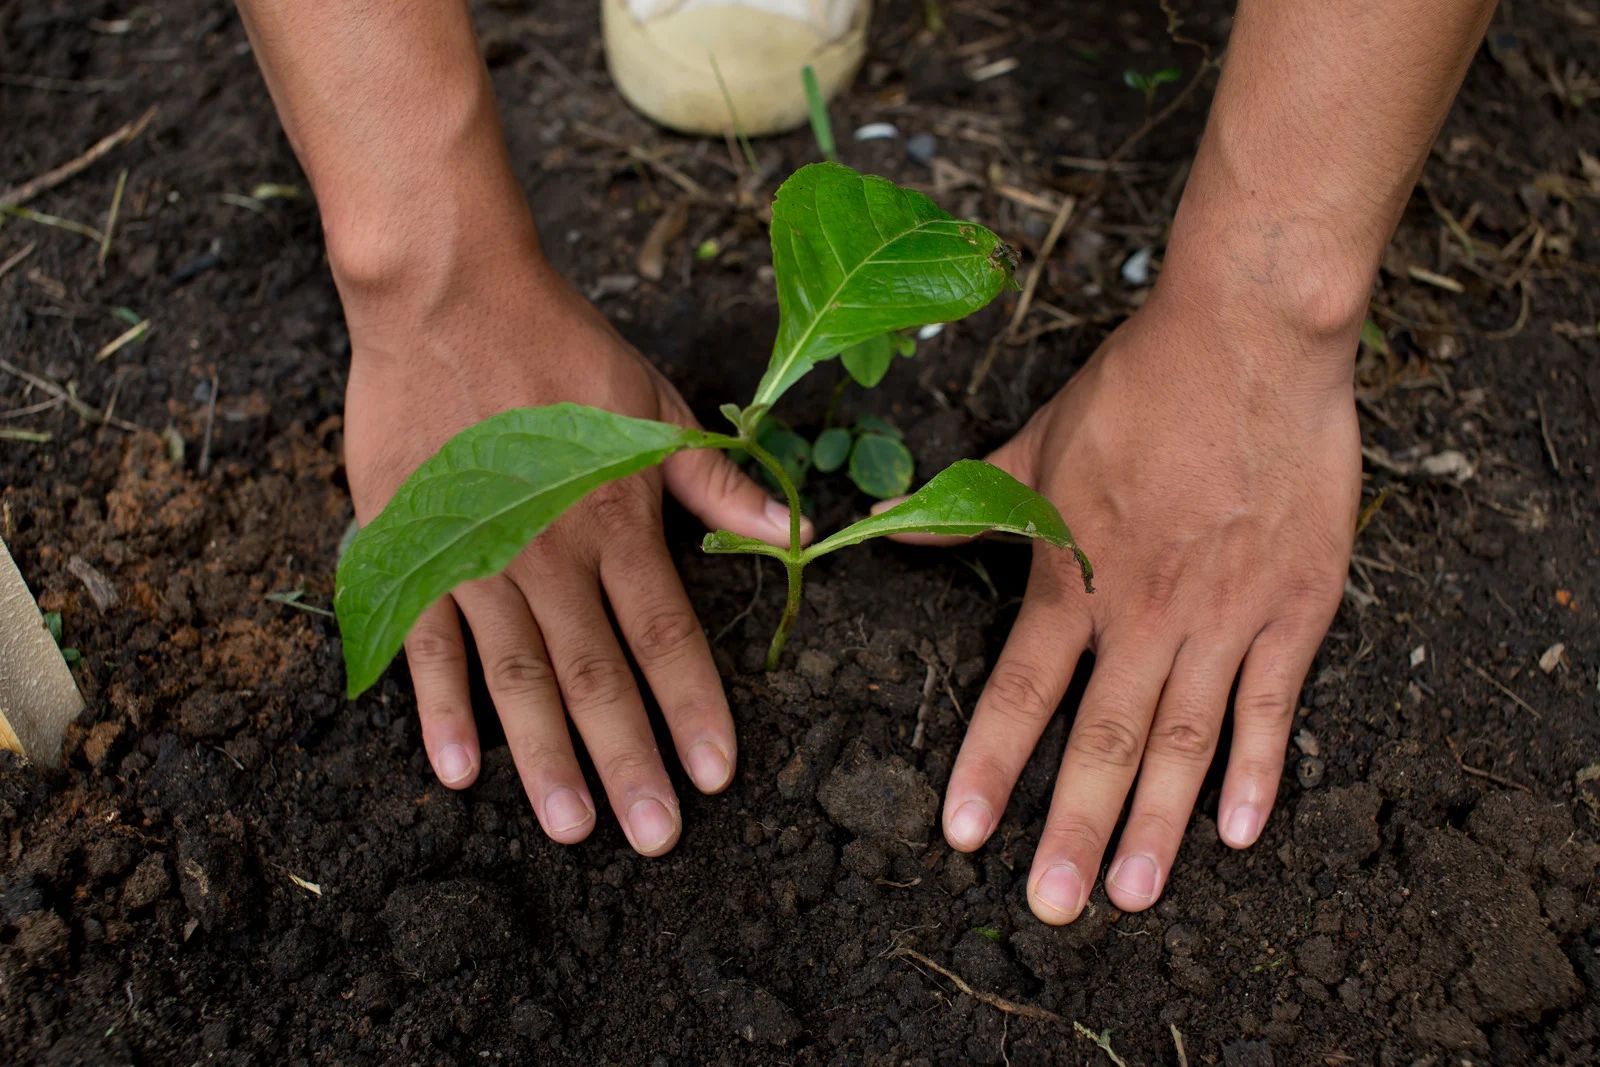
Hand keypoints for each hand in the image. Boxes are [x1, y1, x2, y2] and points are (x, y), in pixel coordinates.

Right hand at [341, 250, 804, 855]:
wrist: (447, 297)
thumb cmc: (561, 347)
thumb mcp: (656, 404)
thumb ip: (714, 481)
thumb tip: (791, 529)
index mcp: (618, 521)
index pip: (667, 635)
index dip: (693, 709)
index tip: (717, 776)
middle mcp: (551, 554)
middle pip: (597, 677)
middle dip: (628, 762)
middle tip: (653, 837)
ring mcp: (476, 557)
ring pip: (518, 677)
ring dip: (546, 757)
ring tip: (573, 827)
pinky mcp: (412, 549)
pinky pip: (427, 642)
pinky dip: (441, 707)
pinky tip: (460, 769)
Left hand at [940, 289, 1359, 921]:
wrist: (1248, 337)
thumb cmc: (1139, 384)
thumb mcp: (1036, 439)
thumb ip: (971, 502)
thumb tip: (892, 529)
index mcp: (1075, 572)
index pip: (1021, 689)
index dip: (990, 763)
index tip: (963, 832)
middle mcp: (1145, 611)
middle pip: (1104, 737)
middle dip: (1072, 827)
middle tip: (1050, 906)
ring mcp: (1224, 615)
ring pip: (1185, 739)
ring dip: (1158, 824)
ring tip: (1130, 893)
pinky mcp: (1293, 607)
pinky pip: (1274, 705)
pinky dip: (1258, 771)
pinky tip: (1241, 831)